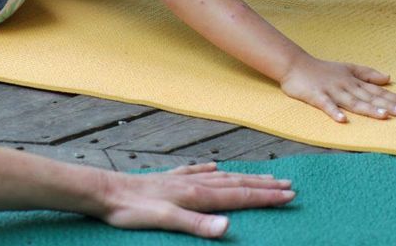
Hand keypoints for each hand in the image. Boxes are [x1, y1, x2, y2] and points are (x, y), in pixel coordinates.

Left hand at [99, 162, 294, 237]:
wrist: (106, 192)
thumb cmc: (132, 210)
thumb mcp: (165, 221)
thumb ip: (197, 224)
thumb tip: (228, 227)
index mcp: (197, 196)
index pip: (239, 196)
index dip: (265, 196)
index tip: (289, 195)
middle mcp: (194, 184)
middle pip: (236, 184)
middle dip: (263, 185)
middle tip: (288, 184)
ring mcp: (182, 180)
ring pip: (221, 177)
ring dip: (244, 177)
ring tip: (262, 175)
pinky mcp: (168, 179)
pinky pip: (196, 172)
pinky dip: (210, 170)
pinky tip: (213, 166)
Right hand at [279, 54, 395, 122]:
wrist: (295, 65)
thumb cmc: (322, 69)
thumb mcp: (347, 68)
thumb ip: (367, 74)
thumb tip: (388, 78)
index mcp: (353, 81)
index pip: (376, 90)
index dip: (392, 97)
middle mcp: (346, 86)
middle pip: (368, 97)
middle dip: (386, 105)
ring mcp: (331, 91)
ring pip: (352, 101)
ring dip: (367, 109)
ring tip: (382, 117)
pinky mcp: (316, 96)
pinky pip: (326, 105)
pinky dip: (334, 112)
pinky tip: (342, 120)